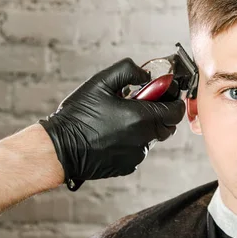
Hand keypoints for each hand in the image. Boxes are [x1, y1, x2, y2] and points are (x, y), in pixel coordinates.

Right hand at [38, 58, 185, 190]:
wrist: (60, 149)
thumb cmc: (78, 115)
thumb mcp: (100, 82)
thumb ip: (128, 71)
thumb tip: (146, 75)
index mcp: (142, 118)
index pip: (176, 110)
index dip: (172, 99)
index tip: (162, 93)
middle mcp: (144, 139)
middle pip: (168, 125)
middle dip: (160, 112)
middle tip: (140, 103)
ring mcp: (137, 155)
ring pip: (153, 137)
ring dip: (145, 127)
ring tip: (121, 118)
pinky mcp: (129, 166)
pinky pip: (139, 150)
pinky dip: (133, 141)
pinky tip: (113, 134)